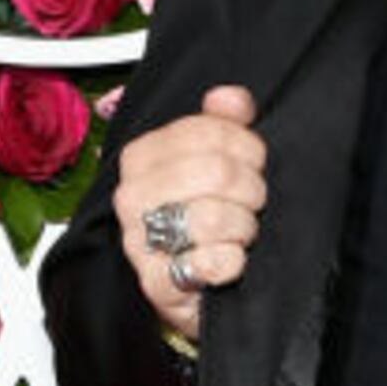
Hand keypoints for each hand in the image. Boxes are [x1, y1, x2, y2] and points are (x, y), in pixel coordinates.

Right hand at [113, 84, 268, 345]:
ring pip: (213, 216)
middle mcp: (132, 196)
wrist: (192, 286)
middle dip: (250, 189)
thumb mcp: (214, 161)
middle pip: (216, 171)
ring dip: (243, 227)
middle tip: (252, 202)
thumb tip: (230, 99)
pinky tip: (229, 261)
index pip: (207, 130)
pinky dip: (232, 262)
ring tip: (239, 233)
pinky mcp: (155, 284)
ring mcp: (139, 242)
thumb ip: (223, 122)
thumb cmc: (203, 217)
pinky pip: (209, 263)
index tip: (253, 163)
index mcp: (142, 156)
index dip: (247, 147)